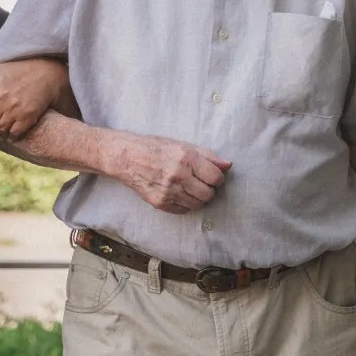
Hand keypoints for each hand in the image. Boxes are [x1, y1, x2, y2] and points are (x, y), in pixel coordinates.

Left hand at [0, 58, 68, 140]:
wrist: (44, 72)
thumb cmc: (15, 73)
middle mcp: (0, 97)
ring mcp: (14, 107)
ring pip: (0, 130)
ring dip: (2, 130)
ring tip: (6, 123)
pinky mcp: (27, 115)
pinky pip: (14, 134)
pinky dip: (13, 135)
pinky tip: (15, 129)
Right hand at [115, 133, 230, 212]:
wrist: (127, 157)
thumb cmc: (156, 148)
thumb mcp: (183, 145)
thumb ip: (208, 156)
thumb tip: (228, 165)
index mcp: (186, 158)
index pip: (215, 177)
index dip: (218, 178)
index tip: (213, 176)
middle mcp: (178, 176)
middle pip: (208, 194)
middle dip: (210, 190)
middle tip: (202, 183)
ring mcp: (168, 192)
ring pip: (197, 204)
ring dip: (198, 198)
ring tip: (191, 188)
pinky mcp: (160, 203)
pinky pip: (183, 210)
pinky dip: (185, 203)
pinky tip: (179, 193)